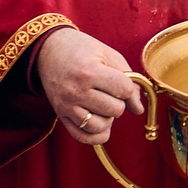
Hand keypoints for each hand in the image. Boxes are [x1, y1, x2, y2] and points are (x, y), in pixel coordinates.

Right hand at [36, 26, 144, 145]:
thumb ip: (129, 80)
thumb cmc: (83, 50)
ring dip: (108, 117)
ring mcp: (66, 106)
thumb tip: (138, 109)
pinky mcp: (60, 115)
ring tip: (103, 104)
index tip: (119, 78)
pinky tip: (102, 124)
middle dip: (119, 101)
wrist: (49, 50)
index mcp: (89, 72)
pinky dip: (97, 135)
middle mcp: (76, 91)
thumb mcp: (109, 56)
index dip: (127, 85)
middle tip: (109, 90)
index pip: (124, 89)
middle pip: (115, 110)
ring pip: (101, 126)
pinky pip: (83, 137)